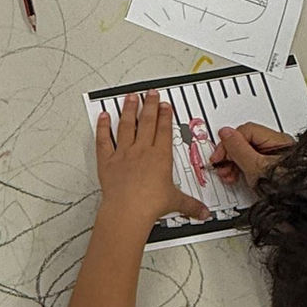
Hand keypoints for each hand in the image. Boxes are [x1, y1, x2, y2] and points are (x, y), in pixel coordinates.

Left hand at [96, 90, 210, 227]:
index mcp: (160, 157)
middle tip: (150, 94)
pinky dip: (103, 127)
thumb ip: (191, 205)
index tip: (165, 105)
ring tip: (130, 98)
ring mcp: (123, 153)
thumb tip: (203, 212)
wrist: (128, 209)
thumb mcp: (175, 202)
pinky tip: (103, 116)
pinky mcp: (107, 160)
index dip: (165, 115)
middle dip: (149, 105)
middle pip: (146, 122)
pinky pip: (104, 139)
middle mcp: (142, 151)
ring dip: (128, 110)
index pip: (164, 130)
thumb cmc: (150, 204)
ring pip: (126, 125)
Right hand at [211, 123, 293, 188]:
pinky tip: (236, 178)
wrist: (296, 207)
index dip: (229, 143)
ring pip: (247, 154)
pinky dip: (241, 170)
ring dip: (233, 164)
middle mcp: (278, 147)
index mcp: (278, 141)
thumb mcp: (256, 168)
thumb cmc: (286, 190)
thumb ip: (239, 149)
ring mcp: (274, 159)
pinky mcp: (271, 170)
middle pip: (245, 142)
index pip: (245, 131)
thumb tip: (225, 132)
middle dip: (230, 155)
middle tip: (222, 166)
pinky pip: (252, 164)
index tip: (220, 156)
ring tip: (228, 175)